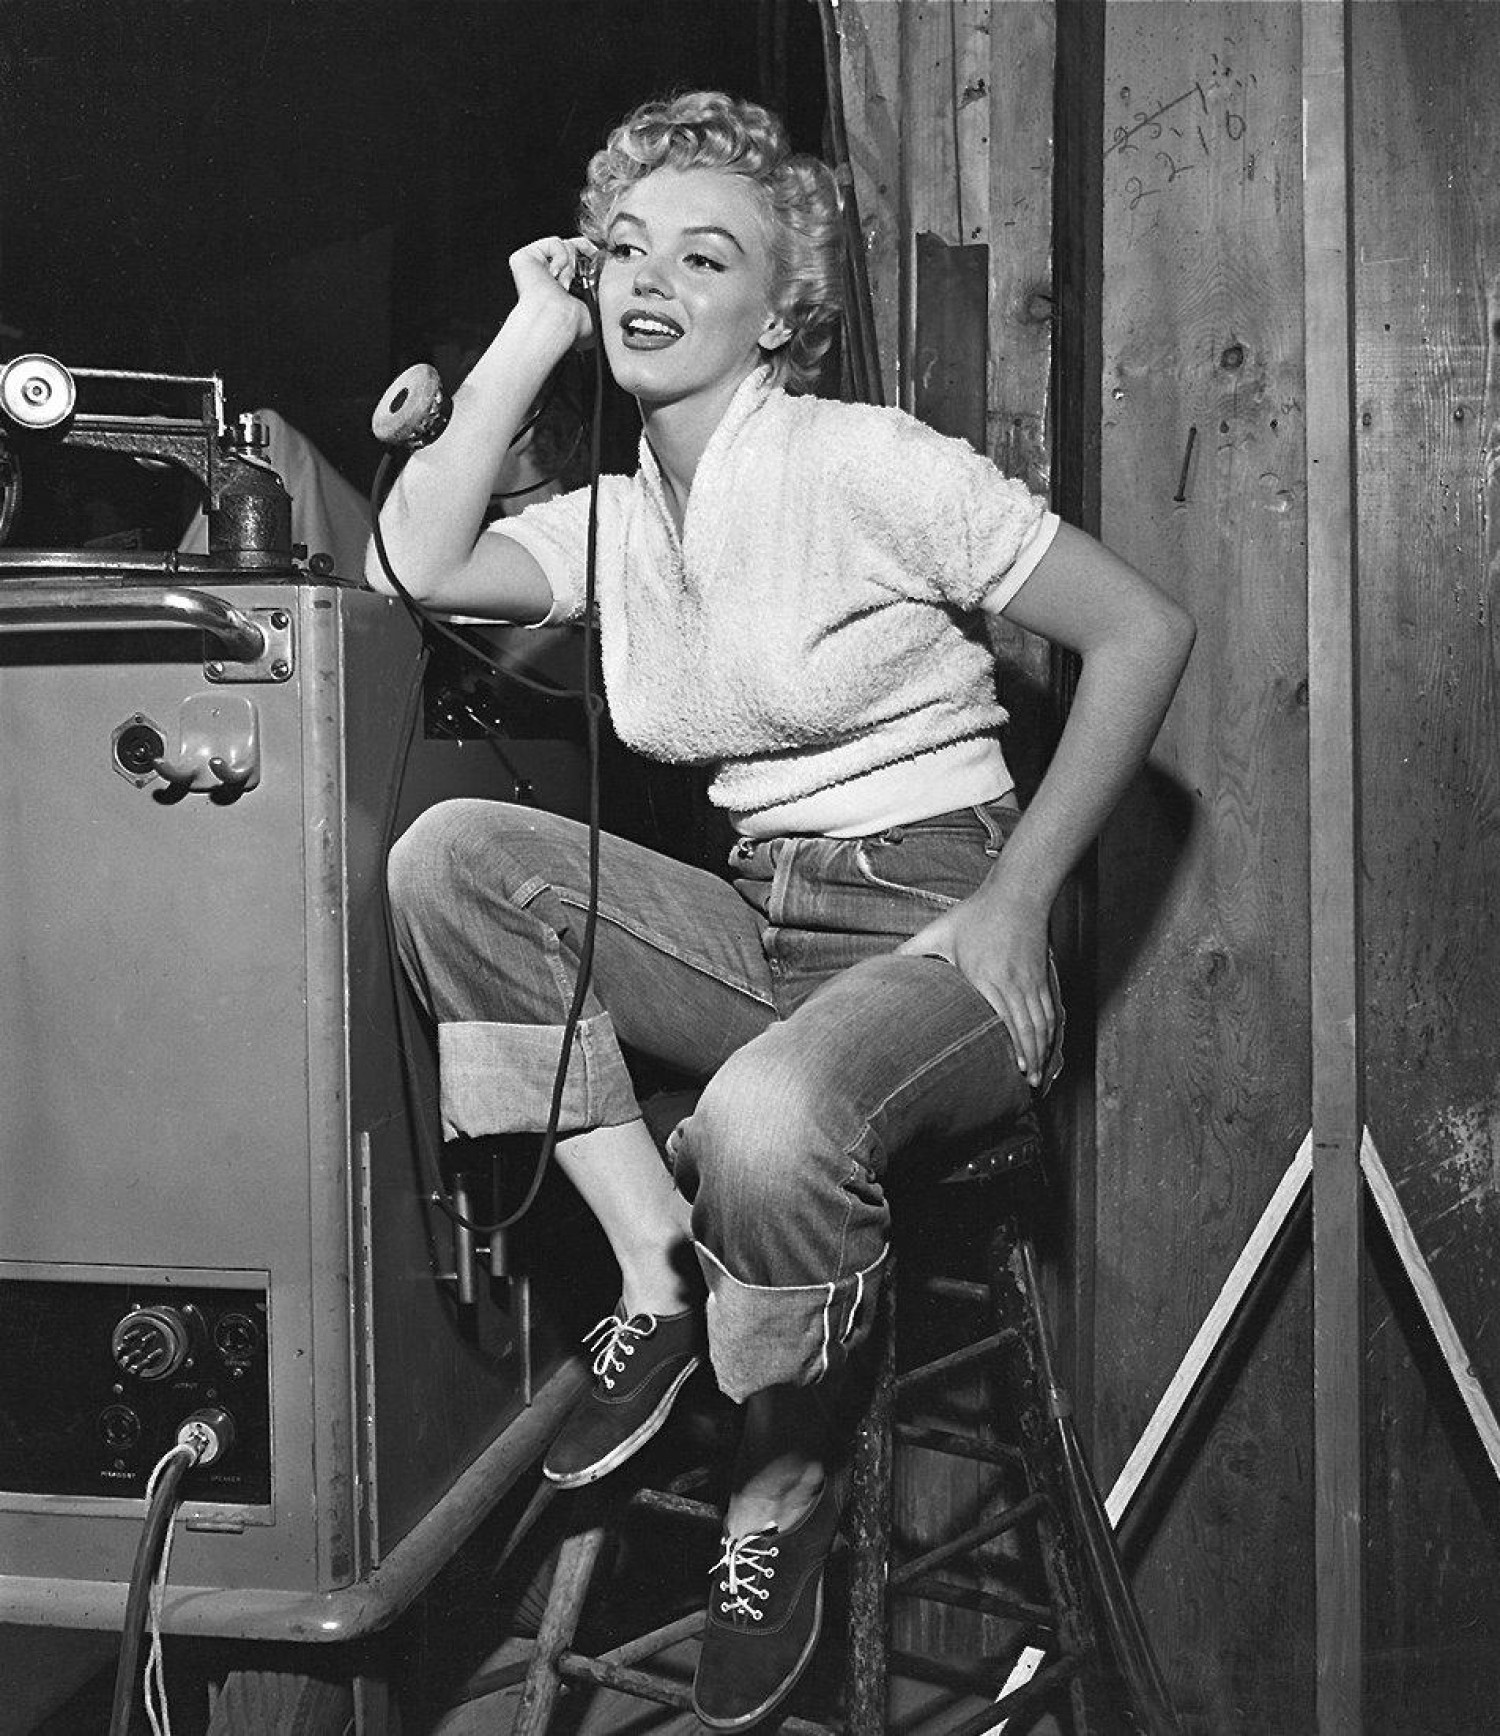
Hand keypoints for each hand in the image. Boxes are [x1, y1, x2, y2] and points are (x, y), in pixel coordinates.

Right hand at [508, 234, 597, 349]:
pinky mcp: (525, 257)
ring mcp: (535, 264)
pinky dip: (559, 256)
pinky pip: (553, 242)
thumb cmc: (573, 323)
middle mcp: (548, 273)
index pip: (577, 257)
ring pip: (565, 244)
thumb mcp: (595, 307)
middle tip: (577, 277)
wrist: (557, 319)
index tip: (597, 256)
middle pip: (572, 247)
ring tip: (563, 283)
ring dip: (570, 264)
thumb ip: (601, 292)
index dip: (588, 253)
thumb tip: (612, 286)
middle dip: (579, 260)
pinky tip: (554, 275)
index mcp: (562, 283)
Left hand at [896, 895, 1054, 1086]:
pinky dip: (1052, 1032)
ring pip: (1044, 1023)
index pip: (1006, 1021)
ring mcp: (1031, 980)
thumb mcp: (939, 932)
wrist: (1017, 894)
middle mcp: (1013, 983)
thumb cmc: (977, 913)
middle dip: (1031, 1060)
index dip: (1014, 1049)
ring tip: (1040, 1074)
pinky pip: (1051, 1010)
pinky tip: (1048, 1045)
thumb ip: (911, 951)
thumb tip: (886, 965)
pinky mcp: (1043, 975)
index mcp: (987, 977)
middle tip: (1030, 1085)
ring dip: (1044, 1051)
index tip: (1014, 1071)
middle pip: (1029, 1029)